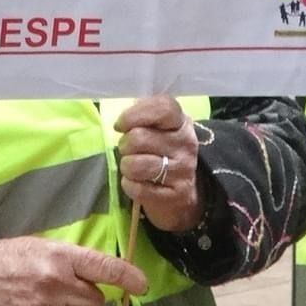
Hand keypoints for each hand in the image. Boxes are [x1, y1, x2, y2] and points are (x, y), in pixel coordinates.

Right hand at [0, 236, 145, 305]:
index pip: (104, 267)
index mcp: (60, 257)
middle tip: (66, 291)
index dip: (128, 276)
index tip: (142, 285)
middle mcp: (59, 284)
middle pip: (95, 301)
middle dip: (86, 299)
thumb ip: (66, 261)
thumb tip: (92, 277)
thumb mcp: (36, 247)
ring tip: (40, 302)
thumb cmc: (3, 259)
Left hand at [115, 97, 204, 233]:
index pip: (162, 108)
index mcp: (181, 123)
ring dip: (126, 166)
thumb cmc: (162, 154)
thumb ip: (144, 117)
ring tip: (132, 167)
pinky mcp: (175, 196)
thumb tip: (121, 117)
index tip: (120, 125)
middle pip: (138, 138)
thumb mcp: (160, 130)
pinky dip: (129, 185)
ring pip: (135, 165)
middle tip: (127, 150)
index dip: (134, 114)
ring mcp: (182, 171)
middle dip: (124, 145)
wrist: (182, 194)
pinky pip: (137, 188)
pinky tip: (137, 183)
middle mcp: (185, 145)